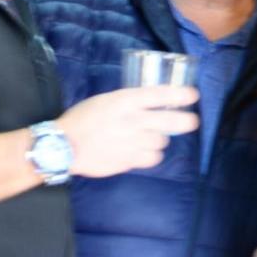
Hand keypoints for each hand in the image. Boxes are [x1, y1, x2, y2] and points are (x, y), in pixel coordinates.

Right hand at [58, 85, 198, 178]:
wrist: (63, 146)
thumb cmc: (83, 118)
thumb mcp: (105, 100)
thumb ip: (129, 101)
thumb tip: (153, 103)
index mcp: (124, 101)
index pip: (159, 95)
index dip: (179, 95)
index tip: (193, 96)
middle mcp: (131, 121)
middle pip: (169, 121)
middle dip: (185, 121)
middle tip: (191, 121)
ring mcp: (130, 143)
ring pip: (161, 142)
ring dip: (160, 139)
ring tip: (150, 137)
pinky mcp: (127, 161)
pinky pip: (152, 158)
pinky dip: (152, 155)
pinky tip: (144, 151)